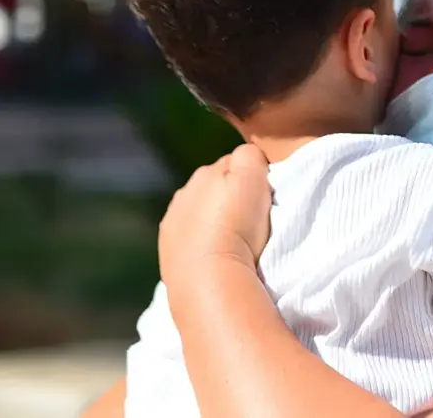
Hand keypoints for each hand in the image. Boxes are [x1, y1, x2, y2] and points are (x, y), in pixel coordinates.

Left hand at [158, 144, 271, 294]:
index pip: (235, 163)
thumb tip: (245, 157)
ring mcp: (172, 223)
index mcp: (206, 172)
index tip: (265, 196)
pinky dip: (201, 241)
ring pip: (199, 212)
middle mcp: (184, 192)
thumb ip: (249, 156)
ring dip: (214, 220)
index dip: (253, 177)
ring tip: (233, 240)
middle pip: (215, 187)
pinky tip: (214, 253)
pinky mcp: (167, 251)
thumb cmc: (237, 225)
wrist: (208, 276)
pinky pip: (188, 237)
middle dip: (230, 197)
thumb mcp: (253, 177)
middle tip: (251, 218)